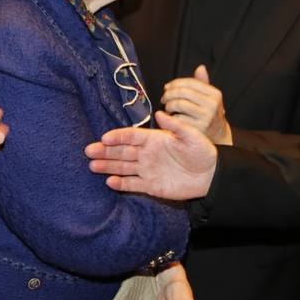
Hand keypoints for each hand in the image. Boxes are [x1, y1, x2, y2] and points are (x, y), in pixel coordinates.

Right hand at [86, 110, 216, 200]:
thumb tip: (160, 113)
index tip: (104, 138)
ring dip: (107, 166)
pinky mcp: (150, 186)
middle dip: (105, 151)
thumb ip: (175, 126)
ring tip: (92, 165)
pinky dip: (120, 184)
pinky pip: (132, 184)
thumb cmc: (202, 152)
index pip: (131, 136)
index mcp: (154, 139)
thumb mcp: (191, 136)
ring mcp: (147, 170)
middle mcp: (147, 154)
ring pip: (123, 167)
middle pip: (122, 151)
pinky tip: (109, 181)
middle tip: (88, 151)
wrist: (210, 175)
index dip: (117, 136)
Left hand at [161, 65, 232, 144]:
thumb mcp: (209, 98)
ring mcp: (205, 117)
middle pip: (183, 92)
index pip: (190, 82)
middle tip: (164, 98)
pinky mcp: (197, 129)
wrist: (217, 135)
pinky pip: (177, 119)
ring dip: (168, 105)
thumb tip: (200, 67)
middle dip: (169, 94)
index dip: (175, 83)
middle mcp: (212, 105)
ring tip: (168, 108)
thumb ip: (203, 83)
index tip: (167, 87)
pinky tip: (171, 118)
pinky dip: (171, 117)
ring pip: (179, 104)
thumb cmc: (208, 113)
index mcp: (215, 94)